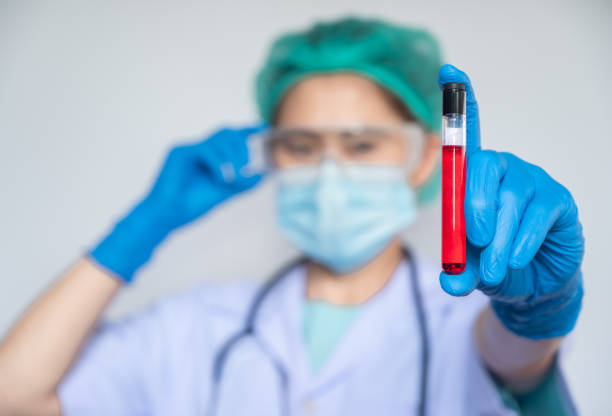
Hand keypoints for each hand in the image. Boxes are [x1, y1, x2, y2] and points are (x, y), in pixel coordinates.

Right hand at [90, 124, 265, 281]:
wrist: (169, 216)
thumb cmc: (193, 204)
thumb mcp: (227, 191)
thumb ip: (244, 181)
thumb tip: (264, 174)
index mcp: (211, 157)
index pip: (231, 137)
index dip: (247, 130)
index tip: (264, 128)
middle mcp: (200, 149)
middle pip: (226, 132)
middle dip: (241, 146)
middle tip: (247, 164)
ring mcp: (189, 149)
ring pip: (218, 139)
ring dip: (232, 156)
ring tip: (233, 177)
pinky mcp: (179, 152)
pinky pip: (205, 148)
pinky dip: (218, 162)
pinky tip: (222, 177)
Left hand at [437, 65, 583, 339]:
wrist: (532, 284)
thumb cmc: (495, 262)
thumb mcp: (469, 266)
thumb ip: (458, 268)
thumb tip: (451, 280)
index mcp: (474, 178)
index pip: (467, 136)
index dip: (460, 103)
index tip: (448, 71)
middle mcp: (503, 170)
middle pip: (484, 166)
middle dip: (475, 206)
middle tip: (475, 240)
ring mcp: (532, 181)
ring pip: (511, 197)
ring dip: (499, 236)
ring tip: (494, 267)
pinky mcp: (558, 200)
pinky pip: (538, 213)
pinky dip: (522, 239)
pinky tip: (514, 259)